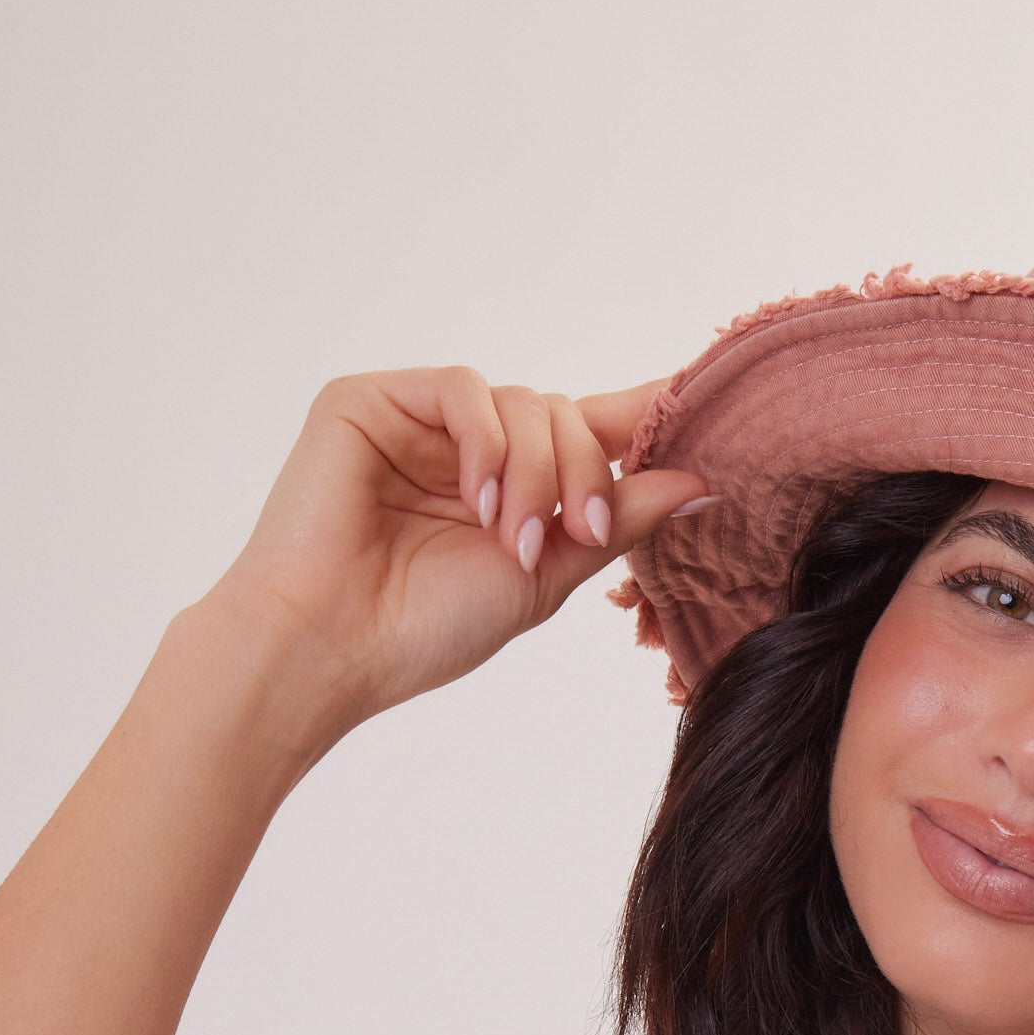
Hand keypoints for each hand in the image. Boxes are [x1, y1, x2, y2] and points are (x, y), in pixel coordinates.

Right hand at [192, 367, 708, 744]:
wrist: (332, 647)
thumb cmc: (423, 628)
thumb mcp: (546, 574)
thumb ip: (616, 521)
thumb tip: (701, 485)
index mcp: (506, 488)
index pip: (585, 435)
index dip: (642, 421)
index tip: (701, 405)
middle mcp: (466, 449)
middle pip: (564, 415)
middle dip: (585, 473)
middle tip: (579, 532)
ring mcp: (417, 421)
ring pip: (523, 401)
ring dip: (538, 471)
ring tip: (515, 539)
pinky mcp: (369, 400)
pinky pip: (464, 387)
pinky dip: (488, 442)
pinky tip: (478, 500)